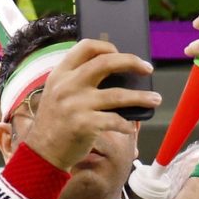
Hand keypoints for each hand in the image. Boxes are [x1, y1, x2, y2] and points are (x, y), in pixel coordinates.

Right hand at [20, 39, 160, 169]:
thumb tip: (116, 71)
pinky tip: (130, 127)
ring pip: (118, 95)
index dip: (107, 46)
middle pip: (106, 63)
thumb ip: (77, 80)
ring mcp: (76, 105)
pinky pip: (115, 120)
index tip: (121, 54)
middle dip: (132, 62)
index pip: (85, 47)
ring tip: (155, 99)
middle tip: (147, 68)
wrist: (42, 152)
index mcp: (60, 74)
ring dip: (142, 97)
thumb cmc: (56, 121)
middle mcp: (67, 86)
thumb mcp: (57, 93)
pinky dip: (127, 124)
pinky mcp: (84, 124)